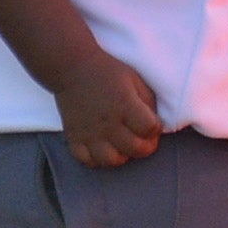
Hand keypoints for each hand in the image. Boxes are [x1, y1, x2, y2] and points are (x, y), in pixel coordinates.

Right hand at [56, 54, 164, 168]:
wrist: (72, 67)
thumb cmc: (106, 71)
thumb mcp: (134, 79)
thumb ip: (148, 102)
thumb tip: (154, 123)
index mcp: (125, 105)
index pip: (150, 129)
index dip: (155, 128)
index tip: (151, 123)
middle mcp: (109, 123)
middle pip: (136, 149)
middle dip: (145, 145)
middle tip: (141, 136)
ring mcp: (90, 133)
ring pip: (112, 160)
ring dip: (121, 154)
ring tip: (121, 144)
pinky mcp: (74, 137)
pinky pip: (87, 160)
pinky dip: (96, 158)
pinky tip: (101, 147)